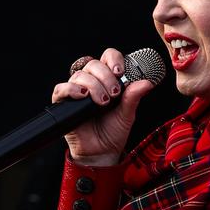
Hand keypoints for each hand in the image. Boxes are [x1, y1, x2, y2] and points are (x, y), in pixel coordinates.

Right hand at [52, 47, 155, 163]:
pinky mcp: (64, 104)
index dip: (113, 59)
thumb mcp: (127, 114)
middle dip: (106, 77)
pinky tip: (83, 96)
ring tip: (103, 102)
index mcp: (107, 80)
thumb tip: (147, 82)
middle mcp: (90, 82)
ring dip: (93, 85)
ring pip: (79, 75)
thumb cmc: (113, 132)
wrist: (102, 152)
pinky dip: (71, 89)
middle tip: (115, 94)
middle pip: (93, 64)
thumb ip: (133, 97)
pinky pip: (61, 89)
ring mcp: (76, 92)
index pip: (107, 57)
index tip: (120, 72)